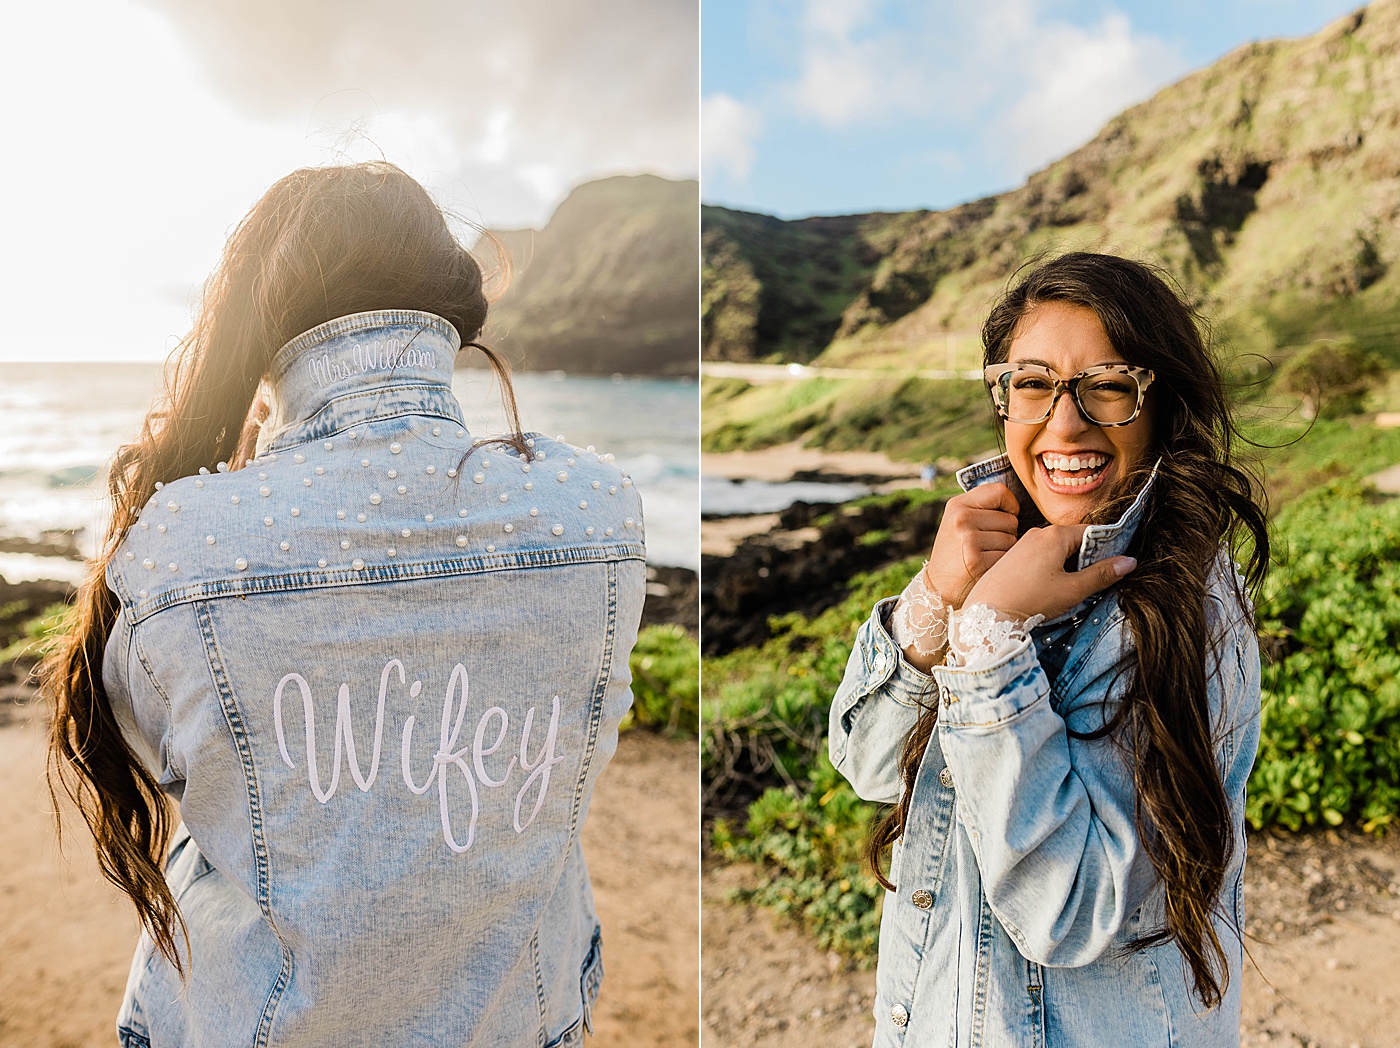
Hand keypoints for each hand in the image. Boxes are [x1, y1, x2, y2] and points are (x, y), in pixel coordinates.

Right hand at [924, 483, 1020, 607]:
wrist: (938, 588)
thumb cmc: (956, 552)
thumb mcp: (959, 522)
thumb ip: (982, 508)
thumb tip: (1018, 503)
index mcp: (957, 505)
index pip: (1000, 492)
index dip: (1010, 505)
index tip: (1006, 516)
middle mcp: (961, 518)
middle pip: (1010, 519)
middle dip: (1007, 533)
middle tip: (987, 545)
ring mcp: (968, 539)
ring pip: (1012, 539)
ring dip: (1006, 550)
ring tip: (986, 556)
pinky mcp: (976, 560)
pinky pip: (1008, 556)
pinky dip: (1003, 564)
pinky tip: (987, 568)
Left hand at [963, 524, 1136, 622]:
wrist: (988, 612)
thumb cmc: (1031, 599)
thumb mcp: (1073, 589)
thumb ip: (1102, 574)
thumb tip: (1129, 562)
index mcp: (1055, 535)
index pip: (1092, 533)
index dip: (1107, 548)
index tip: (1115, 565)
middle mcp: (1038, 533)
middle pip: (1074, 540)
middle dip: (1087, 558)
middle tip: (1094, 581)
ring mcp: (1023, 543)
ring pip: (1057, 549)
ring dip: (1069, 564)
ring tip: (1072, 587)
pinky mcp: (1012, 556)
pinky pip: (1040, 555)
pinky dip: (1052, 567)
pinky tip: (1050, 586)